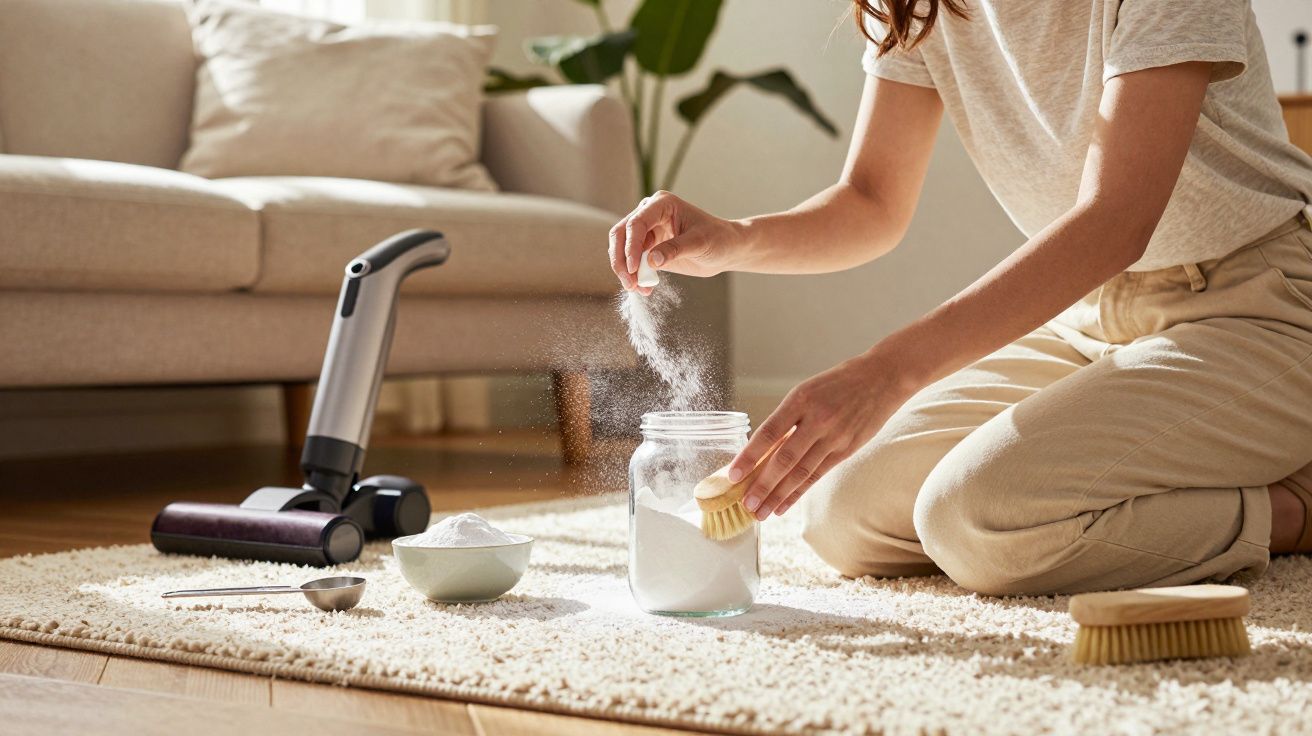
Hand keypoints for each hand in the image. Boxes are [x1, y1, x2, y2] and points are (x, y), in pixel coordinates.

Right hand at [608, 190, 745, 293]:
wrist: (725, 249)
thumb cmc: (717, 238)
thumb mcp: (699, 243)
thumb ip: (675, 249)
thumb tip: (651, 260)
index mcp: (661, 204)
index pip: (636, 223)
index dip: (631, 246)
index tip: (634, 268)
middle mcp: (649, 214)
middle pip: (621, 234)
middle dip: (621, 260)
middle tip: (629, 282)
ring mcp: (646, 232)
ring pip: (622, 250)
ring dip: (625, 271)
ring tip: (637, 288)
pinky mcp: (648, 248)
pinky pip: (632, 262)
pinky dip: (634, 276)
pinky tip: (645, 288)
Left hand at [727, 349, 917, 519]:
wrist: (881, 379)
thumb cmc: (838, 383)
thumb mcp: (807, 391)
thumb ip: (786, 419)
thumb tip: (761, 451)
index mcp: (800, 399)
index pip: (768, 433)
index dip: (749, 456)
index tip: (733, 474)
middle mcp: (817, 419)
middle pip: (784, 459)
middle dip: (762, 485)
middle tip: (745, 504)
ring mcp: (834, 437)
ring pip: (801, 472)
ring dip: (778, 495)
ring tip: (761, 512)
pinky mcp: (847, 449)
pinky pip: (818, 475)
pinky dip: (799, 493)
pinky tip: (784, 505)